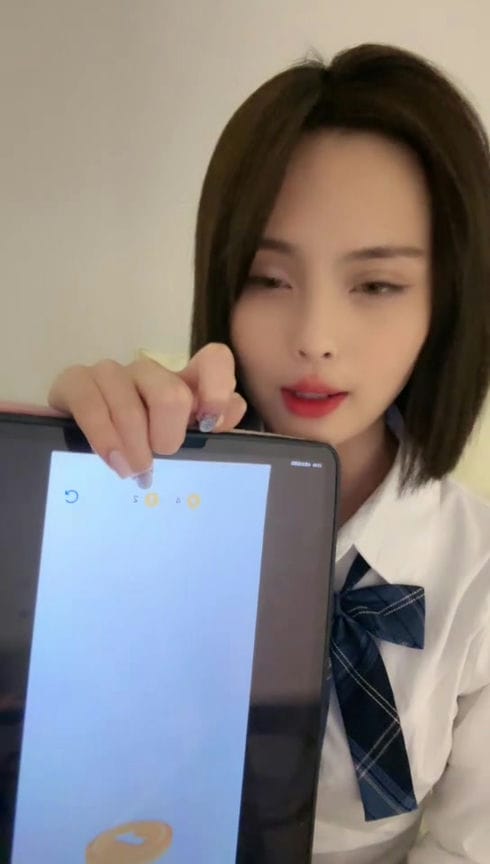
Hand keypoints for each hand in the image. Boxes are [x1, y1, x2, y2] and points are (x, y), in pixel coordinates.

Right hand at [47, 343, 246, 482]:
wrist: (78, 447)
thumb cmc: (139, 446)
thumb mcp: (178, 441)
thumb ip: (212, 427)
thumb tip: (232, 410)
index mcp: (181, 383)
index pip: (213, 360)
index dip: (218, 387)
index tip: (209, 423)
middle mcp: (149, 372)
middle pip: (171, 395)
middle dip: (167, 438)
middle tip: (159, 458)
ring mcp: (111, 373)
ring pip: (131, 407)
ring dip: (135, 448)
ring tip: (135, 472)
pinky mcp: (76, 382)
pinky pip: (92, 407)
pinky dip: (106, 440)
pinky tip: (114, 462)